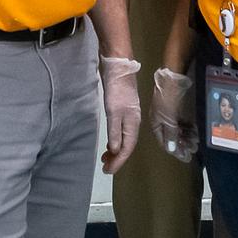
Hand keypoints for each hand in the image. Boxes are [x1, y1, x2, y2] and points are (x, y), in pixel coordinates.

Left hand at [100, 56, 141, 173]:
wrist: (119, 66)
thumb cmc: (116, 89)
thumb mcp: (113, 112)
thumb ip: (115, 132)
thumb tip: (116, 151)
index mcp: (133, 124)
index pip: (127, 148)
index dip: (118, 161)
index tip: (108, 171)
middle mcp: (133, 122)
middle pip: (127, 145)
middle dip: (117, 158)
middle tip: (105, 167)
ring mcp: (129, 115)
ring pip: (124, 138)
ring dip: (115, 150)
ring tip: (105, 157)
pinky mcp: (123, 109)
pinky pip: (120, 131)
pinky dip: (114, 139)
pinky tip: (109, 141)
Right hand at [150, 67, 197, 162]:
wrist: (174, 74)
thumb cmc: (168, 96)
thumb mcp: (168, 117)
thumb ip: (170, 133)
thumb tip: (171, 149)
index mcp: (156, 122)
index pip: (164, 141)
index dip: (174, 150)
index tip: (185, 157)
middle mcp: (162, 119)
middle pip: (172, 136)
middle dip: (182, 144)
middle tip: (193, 150)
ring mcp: (171, 112)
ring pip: (179, 129)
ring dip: (187, 137)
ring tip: (195, 143)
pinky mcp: (179, 107)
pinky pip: (184, 122)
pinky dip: (189, 129)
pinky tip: (195, 133)